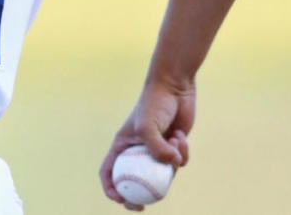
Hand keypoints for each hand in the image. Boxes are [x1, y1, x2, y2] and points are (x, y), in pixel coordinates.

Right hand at [99, 79, 193, 209]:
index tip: (121, 198)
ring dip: (170, 163)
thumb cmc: (154, 104)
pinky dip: (182, 152)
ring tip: (174, 140)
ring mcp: (156, 150)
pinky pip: (178, 162)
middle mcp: (137, 150)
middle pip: (134, 181)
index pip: (109, 172)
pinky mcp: (173, 148)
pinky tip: (179, 134)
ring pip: (162, 173)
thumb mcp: (147, 127)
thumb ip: (156, 149)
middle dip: (138, 196)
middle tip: (144, 206)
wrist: (174, 88)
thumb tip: (171, 165)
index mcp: (122, 145)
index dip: (111, 188)